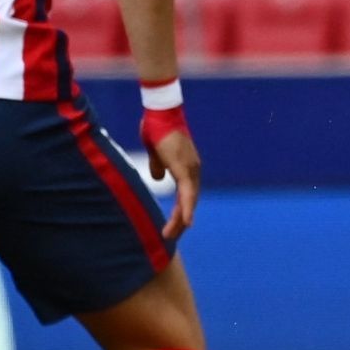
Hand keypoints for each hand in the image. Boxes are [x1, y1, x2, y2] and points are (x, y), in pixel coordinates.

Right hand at [140, 116, 200, 240]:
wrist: (160, 111)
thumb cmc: (157, 128)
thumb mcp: (156, 152)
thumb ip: (159, 166)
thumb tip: (158, 178)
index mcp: (186, 168)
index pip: (187, 196)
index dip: (182, 211)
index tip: (175, 228)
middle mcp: (193, 170)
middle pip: (190, 201)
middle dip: (180, 221)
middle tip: (171, 238)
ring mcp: (190, 168)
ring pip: (189, 200)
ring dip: (181, 219)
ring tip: (171, 236)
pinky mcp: (184, 167)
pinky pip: (187, 193)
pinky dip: (187, 208)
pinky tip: (186, 221)